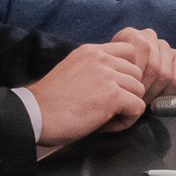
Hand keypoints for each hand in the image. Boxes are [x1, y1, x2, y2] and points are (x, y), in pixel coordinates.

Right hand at [26, 42, 150, 144]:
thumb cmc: (49, 101)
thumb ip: (92, 69)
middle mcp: (101, 59)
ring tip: (106, 117)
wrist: (36, 114)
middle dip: (127, 91)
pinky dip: (126, 120)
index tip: (114, 87)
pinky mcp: (113, 96)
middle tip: (108, 107)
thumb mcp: (72, 70)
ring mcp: (108, 76)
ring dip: (127, 106)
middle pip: (136, 72)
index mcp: (90, 51)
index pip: (128, 51)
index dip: (126, 72)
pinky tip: (107, 125)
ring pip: (139, 90)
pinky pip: (138, 107)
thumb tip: (112, 82)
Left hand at [110, 26, 175, 96]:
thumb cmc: (114, 77)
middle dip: (144, 89)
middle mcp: (149, 36)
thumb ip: (116, 77)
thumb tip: (126, 91)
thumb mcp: (110, 75)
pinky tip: (158, 97)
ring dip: (154, 92)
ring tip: (143, 101)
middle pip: (154, 67)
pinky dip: (169, 92)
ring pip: (165, 74)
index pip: (141, 54)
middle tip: (135, 102)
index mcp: (130, 35)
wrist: (120, 77)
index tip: (127, 93)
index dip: (135, 78)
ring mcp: (164, 46)